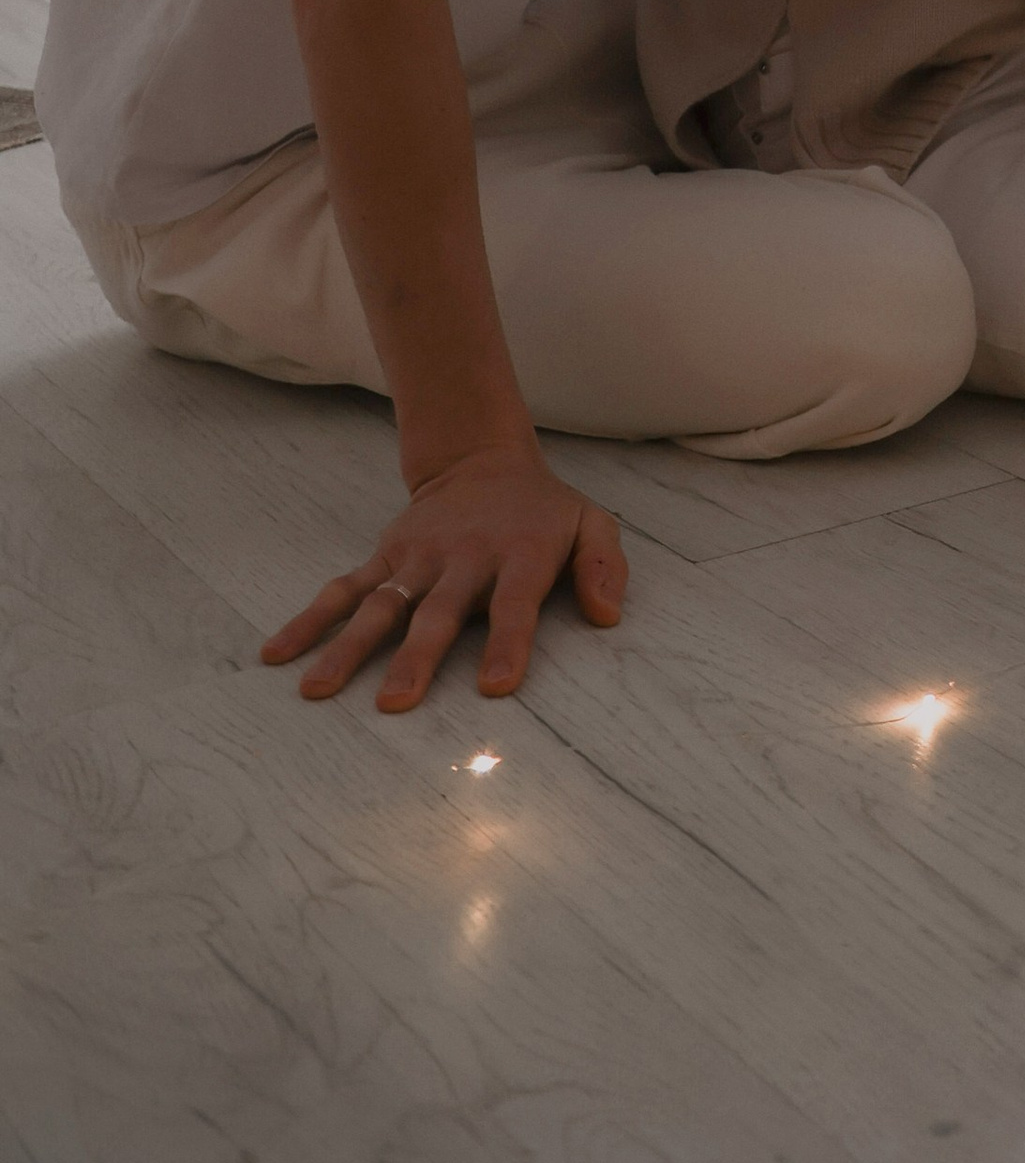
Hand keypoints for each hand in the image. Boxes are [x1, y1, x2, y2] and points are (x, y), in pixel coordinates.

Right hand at [261, 440, 626, 712]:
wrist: (483, 459)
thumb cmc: (542, 512)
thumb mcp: (590, 523)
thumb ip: (604, 565)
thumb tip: (608, 615)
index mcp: (518, 554)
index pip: (515, 603)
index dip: (508, 642)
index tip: (496, 687)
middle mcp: (463, 557)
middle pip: (439, 612)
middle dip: (418, 657)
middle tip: (396, 703)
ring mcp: (417, 557)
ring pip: (381, 605)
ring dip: (349, 646)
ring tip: (317, 688)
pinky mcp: (385, 556)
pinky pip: (343, 589)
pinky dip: (309, 619)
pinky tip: (278, 653)